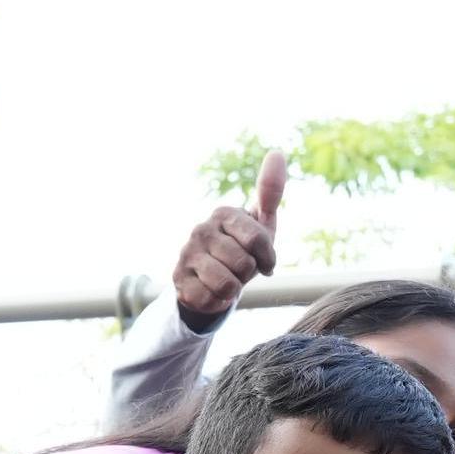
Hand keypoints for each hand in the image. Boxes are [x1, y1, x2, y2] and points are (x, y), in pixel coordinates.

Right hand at [172, 153, 286, 328]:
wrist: (212, 282)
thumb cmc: (242, 250)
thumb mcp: (261, 225)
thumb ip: (270, 192)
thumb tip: (277, 152)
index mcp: (224, 213)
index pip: (258, 240)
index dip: (267, 258)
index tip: (264, 260)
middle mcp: (201, 229)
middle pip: (243, 264)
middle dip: (248, 275)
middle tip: (240, 271)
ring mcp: (186, 253)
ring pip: (226, 284)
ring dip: (233, 290)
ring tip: (227, 281)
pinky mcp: (177, 280)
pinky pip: (208, 298)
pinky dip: (216, 301)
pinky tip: (211, 291)